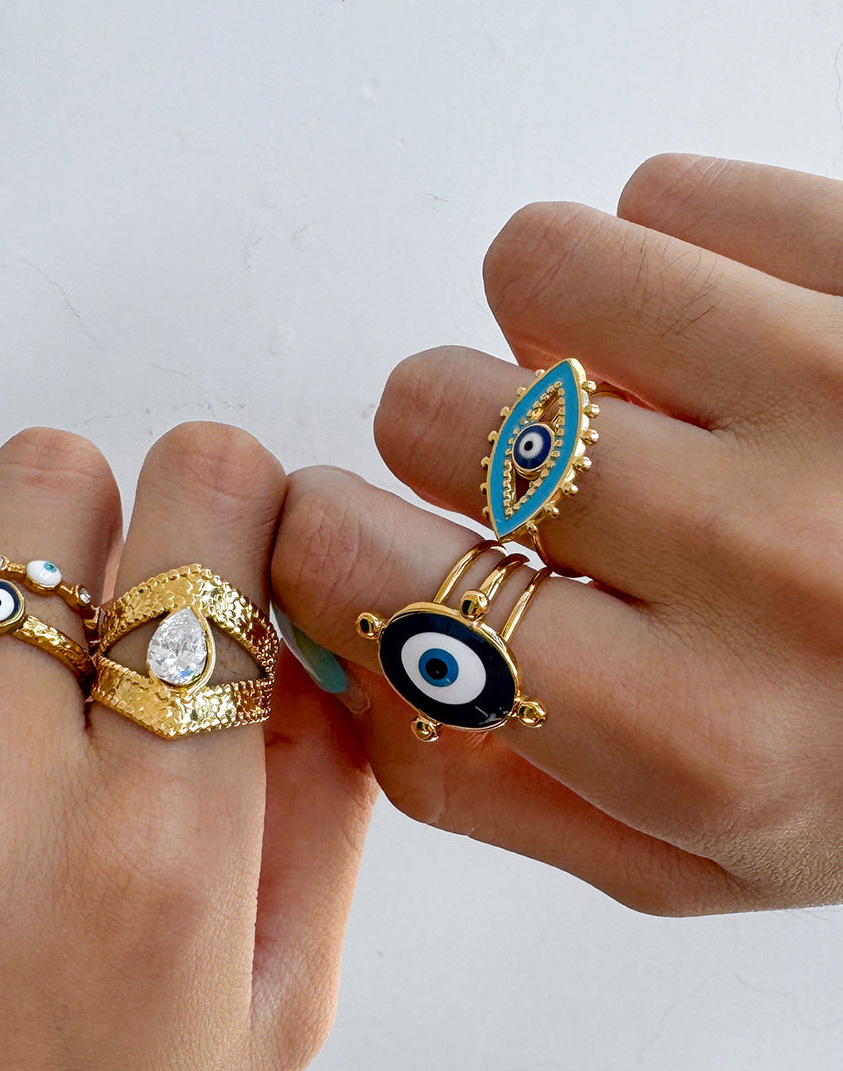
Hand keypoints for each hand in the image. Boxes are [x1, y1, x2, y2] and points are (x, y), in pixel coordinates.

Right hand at [273, 155, 842, 914]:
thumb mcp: (670, 857)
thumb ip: (470, 780)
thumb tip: (341, 650)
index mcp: (685, 732)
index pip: (361, 566)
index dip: (318, 533)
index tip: (353, 529)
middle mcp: (768, 564)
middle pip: (431, 403)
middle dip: (449, 445)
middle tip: (528, 484)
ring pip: (536, 264)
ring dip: (549, 338)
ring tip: (628, 408)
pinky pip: (666, 197)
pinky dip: (666, 270)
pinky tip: (727, 358)